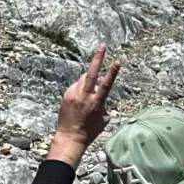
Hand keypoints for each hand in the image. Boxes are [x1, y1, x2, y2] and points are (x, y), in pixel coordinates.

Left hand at [47, 45, 120, 166]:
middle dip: (98, 58)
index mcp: (97, 102)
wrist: (70, 137)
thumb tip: (99, 93)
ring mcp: (74, 95)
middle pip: (91, 73)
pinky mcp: (66, 95)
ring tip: (88, 95)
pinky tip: (79, 101)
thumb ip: (103, 103)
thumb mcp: (103, 118)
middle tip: (102, 46)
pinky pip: (75, 87)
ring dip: (88, 82)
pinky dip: (80, 90)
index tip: (117, 61)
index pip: (106, 84)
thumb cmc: (90, 130)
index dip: (113, 72)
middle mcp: (85, 96)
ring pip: (83, 79)